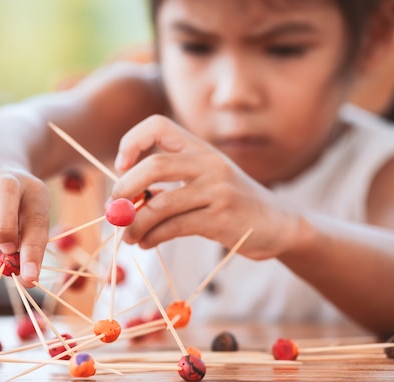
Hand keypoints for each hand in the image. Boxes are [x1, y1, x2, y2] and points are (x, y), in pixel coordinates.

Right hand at [0, 164, 49, 286]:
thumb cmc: (17, 205)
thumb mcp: (32, 217)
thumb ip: (29, 245)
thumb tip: (25, 279)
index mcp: (32, 188)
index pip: (37, 218)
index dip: (33, 251)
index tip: (29, 278)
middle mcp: (3, 178)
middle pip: (5, 193)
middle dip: (5, 227)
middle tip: (6, 251)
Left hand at [112, 115, 290, 257]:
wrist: (280, 224)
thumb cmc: (234, 204)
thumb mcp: (206, 183)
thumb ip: (170, 186)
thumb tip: (125, 203)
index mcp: (202, 149)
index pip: (159, 125)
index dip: (132, 141)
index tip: (120, 167)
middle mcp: (209, 163)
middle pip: (154, 166)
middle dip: (124, 189)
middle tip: (114, 210)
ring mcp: (217, 190)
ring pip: (160, 204)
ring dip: (135, 224)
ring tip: (128, 237)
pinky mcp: (221, 218)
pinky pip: (174, 227)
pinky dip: (152, 237)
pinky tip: (147, 243)